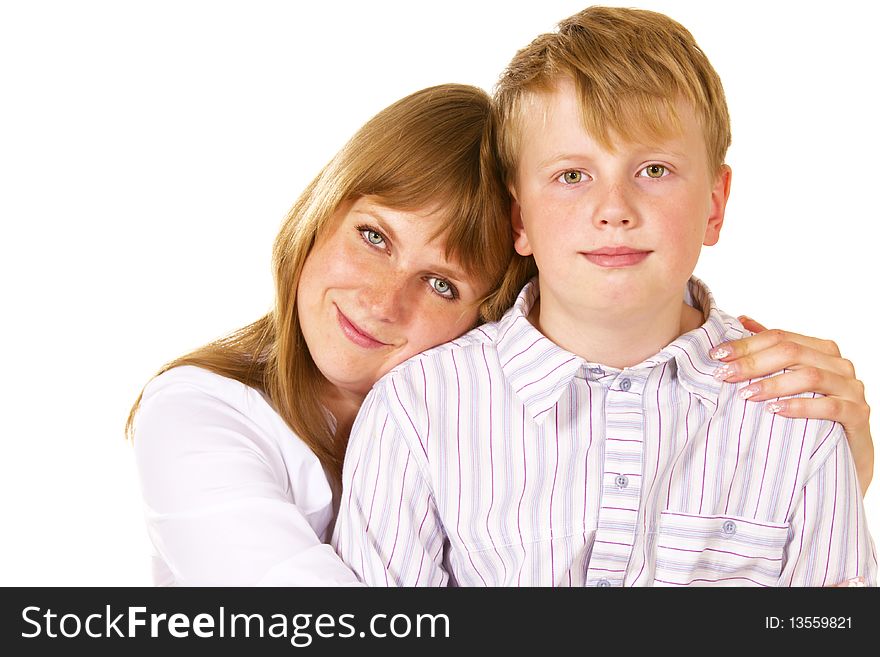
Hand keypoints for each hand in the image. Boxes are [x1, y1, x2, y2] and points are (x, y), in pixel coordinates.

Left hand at [709, 316, 872, 495]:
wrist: (848, 453)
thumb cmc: (814, 411)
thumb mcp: (791, 379)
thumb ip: (772, 350)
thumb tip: (742, 321)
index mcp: (821, 349)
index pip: (779, 337)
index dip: (746, 344)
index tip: (717, 355)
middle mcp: (839, 364)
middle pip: (791, 352)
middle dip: (753, 363)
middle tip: (724, 375)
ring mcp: (851, 388)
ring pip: (809, 376)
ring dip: (773, 384)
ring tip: (745, 394)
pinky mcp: (858, 413)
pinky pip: (828, 406)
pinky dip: (799, 406)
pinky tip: (776, 411)